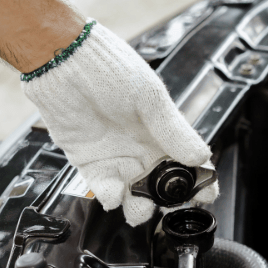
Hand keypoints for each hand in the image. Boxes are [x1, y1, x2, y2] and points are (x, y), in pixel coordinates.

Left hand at [22, 21, 217, 225]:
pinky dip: (109, 196)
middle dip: (166, 200)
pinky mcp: (88, 161)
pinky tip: (113, 194)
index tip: (205, 194)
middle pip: (160, 185)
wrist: (63, 61)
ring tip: (139, 207)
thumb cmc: (107, 67)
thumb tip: (201, 156)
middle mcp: (139, 145)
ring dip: (137, 205)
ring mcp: (114, 155)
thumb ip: (173, 131)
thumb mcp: (149, 97)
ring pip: (132, 193)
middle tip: (166, 206)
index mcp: (160, 129)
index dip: (197, 180)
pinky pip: (103, 187)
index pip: (186, 161)